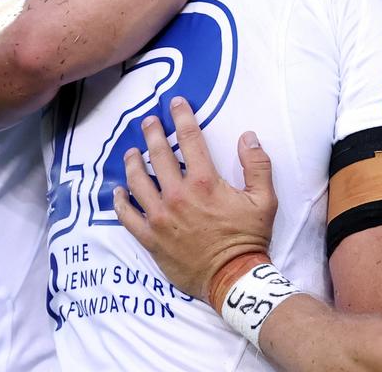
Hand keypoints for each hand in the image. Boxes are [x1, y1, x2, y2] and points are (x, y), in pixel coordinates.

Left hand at [114, 97, 278, 301]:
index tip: (175, 103)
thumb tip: (248, 137)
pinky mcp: (150, 238)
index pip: (189, 138)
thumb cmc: (248, 238)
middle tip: (147, 122)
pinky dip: (119, 202)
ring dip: (133, 163)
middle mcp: (177, 195)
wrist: (232, 278)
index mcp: (203, 182)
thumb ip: (258, 165)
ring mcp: (160, 217)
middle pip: (158, 154)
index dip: (181, 116)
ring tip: (131, 152)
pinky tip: (117, 192)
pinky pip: (127, 216)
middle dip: (151, 133)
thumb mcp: (264, 200)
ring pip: (137, 182)